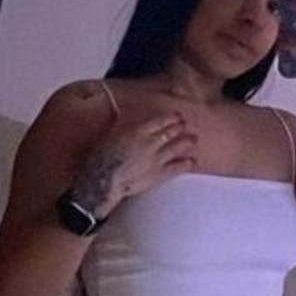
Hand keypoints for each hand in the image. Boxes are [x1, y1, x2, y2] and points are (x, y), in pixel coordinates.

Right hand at [72, 110, 197, 215]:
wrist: (105, 179)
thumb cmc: (102, 158)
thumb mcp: (112, 136)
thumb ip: (126, 130)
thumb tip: (130, 126)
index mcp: (138, 131)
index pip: (159, 121)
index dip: (169, 118)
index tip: (175, 116)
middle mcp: (151, 142)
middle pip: (170, 132)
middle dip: (179, 127)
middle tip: (185, 124)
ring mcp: (157, 159)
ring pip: (177, 147)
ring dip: (186, 142)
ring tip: (193, 139)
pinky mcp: (159, 174)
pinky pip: (177, 168)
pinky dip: (186, 164)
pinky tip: (192, 162)